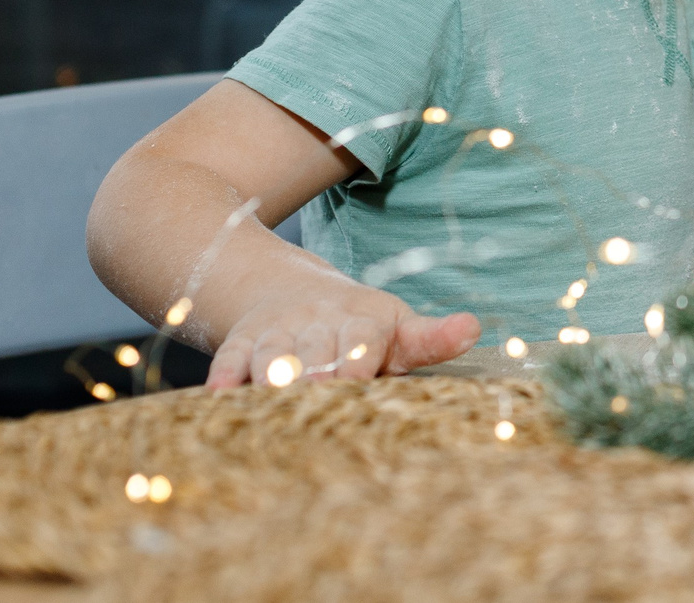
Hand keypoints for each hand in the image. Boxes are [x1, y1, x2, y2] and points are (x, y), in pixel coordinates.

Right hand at [205, 286, 478, 389]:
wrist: (291, 291)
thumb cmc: (361, 328)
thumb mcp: (400, 328)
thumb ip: (432, 338)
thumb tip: (473, 328)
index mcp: (362, 320)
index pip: (362, 337)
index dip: (357, 358)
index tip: (356, 379)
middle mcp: (318, 322)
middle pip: (314, 349)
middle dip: (312, 375)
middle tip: (312, 402)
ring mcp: (278, 331)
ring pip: (272, 354)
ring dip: (270, 377)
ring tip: (269, 403)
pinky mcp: (243, 341)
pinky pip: (230, 358)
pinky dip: (224, 377)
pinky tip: (219, 398)